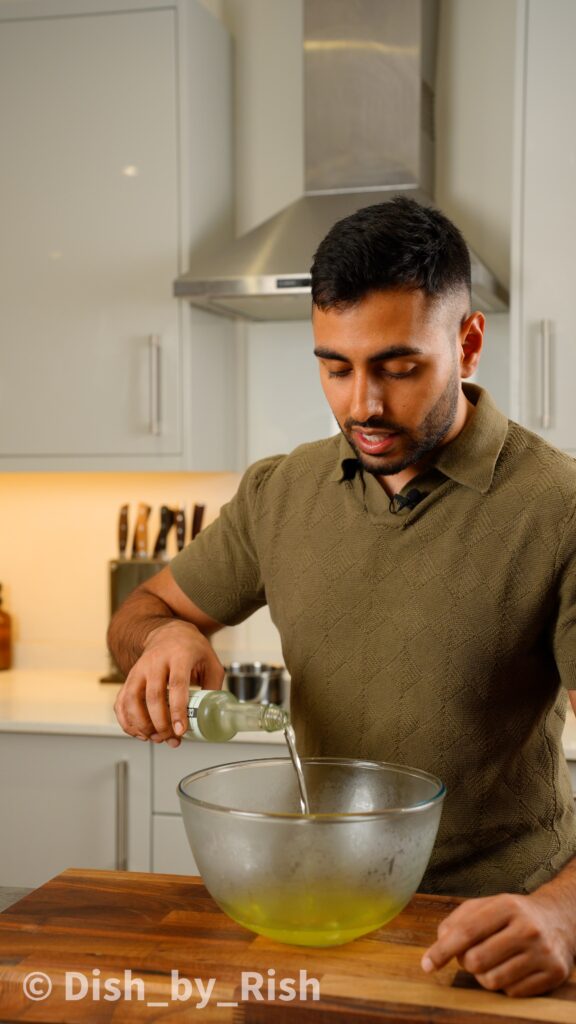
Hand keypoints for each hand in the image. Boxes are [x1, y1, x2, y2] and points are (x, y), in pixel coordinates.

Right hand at [114, 619, 224, 745]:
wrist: (169, 633)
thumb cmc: (192, 649)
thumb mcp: (211, 662)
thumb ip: (213, 687)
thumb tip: (211, 715)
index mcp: (180, 655)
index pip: (177, 684)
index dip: (177, 710)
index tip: (180, 730)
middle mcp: (156, 661)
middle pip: (153, 696)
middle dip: (160, 723)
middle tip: (171, 739)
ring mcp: (139, 669)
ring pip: (131, 700)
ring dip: (141, 725)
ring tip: (156, 738)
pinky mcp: (129, 678)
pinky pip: (121, 701)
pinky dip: (126, 721)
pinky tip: (139, 733)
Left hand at [421, 891, 575, 996]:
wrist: (559, 920)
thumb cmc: (514, 914)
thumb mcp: (487, 905)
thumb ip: (459, 919)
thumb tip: (440, 942)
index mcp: (507, 905)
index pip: (467, 931)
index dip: (443, 950)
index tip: (427, 964)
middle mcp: (527, 928)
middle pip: (476, 960)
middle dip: (466, 962)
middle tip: (473, 954)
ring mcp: (543, 953)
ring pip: (493, 981)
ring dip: (484, 976)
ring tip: (494, 960)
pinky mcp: (554, 974)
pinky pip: (512, 993)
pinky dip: (506, 985)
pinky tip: (513, 968)